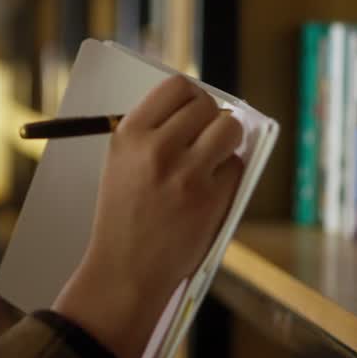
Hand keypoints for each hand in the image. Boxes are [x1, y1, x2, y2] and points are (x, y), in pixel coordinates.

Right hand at [53, 75, 243, 357]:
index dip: (193, 96)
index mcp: (130, 134)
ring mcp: (186, 173)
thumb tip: (201, 110)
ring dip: (227, 141)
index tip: (196, 108)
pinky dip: (228, 176)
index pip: (177, 87)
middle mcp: (157, 148)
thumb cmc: (124, 216)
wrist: (124, 270)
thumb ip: (153, 134)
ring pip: (229, 130)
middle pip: (207, 106)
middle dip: (212, 119)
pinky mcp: (210, 199)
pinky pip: (235, 168)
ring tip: (214, 158)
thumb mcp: (121, 164)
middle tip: (207, 137)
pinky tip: (209, 192)